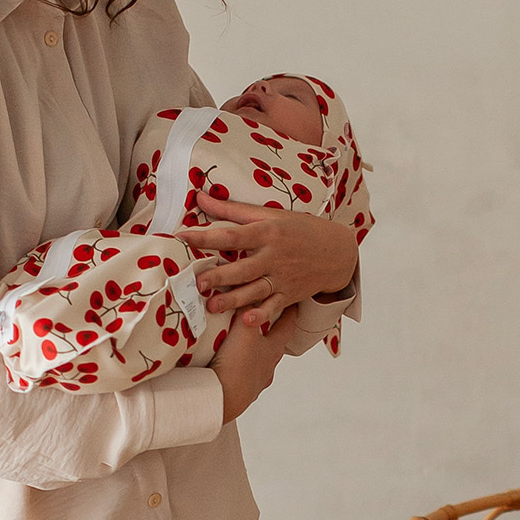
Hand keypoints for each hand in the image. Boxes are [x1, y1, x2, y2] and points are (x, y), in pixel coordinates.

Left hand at [178, 193, 357, 328]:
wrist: (336, 252)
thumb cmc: (299, 229)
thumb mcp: (270, 214)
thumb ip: (232, 209)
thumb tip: (201, 197)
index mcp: (267, 232)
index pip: (232, 234)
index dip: (207, 236)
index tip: (184, 236)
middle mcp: (274, 256)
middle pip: (243, 267)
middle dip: (220, 276)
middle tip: (198, 282)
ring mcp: (282, 278)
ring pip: (255, 290)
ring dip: (234, 300)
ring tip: (212, 306)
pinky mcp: (289, 295)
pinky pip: (274, 307)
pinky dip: (262, 316)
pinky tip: (247, 322)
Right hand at [209, 306, 298, 423]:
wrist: (224, 397)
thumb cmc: (238, 363)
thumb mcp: (243, 329)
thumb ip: (246, 308)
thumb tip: (250, 291)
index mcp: (274, 349)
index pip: (287, 326)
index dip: (290, 313)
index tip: (293, 303)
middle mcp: (269, 365)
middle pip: (275, 345)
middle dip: (272, 333)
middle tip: (268, 322)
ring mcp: (258, 381)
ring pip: (261, 362)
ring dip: (256, 353)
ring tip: (247, 345)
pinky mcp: (244, 392)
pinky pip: (246, 376)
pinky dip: (242, 368)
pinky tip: (234, 367)